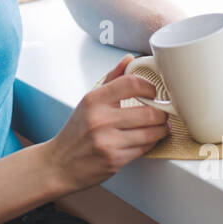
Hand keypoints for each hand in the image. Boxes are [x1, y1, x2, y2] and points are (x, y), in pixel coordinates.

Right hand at [45, 55, 170, 193]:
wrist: (60, 164)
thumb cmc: (76, 132)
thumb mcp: (89, 102)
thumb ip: (111, 80)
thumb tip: (128, 59)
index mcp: (94, 100)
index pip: (131, 83)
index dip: (149, 87)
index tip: (153, 92)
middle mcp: (100, 119)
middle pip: (148, 111)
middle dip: (161, 113)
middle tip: (162, 113)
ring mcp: (107, 140)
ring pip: (150, 132)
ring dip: (161, 130)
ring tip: (159, 127)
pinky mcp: (115, 159)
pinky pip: (144, 148)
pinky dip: (150, 144)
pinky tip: (147, 140)